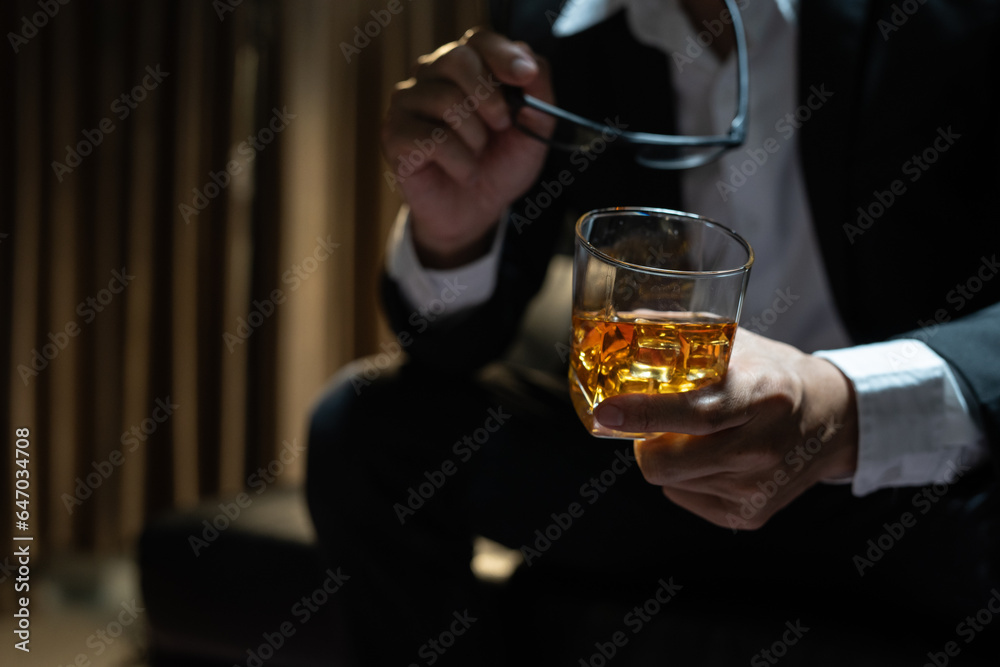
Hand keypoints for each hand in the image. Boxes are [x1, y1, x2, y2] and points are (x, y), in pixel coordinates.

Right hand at [381, 28, 555, 268]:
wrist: (477, 211)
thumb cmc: (499, 165)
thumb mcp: (533, 130)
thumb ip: (538, 94)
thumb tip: (531, 65)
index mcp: (466, 66)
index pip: (479, 39)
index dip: (503, 54)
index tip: (525, 76)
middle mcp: (432, 75)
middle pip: (457, 59)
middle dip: (489, 96)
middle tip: (502, 125)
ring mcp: (408, 102)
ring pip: (444, 99)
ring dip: (475, 137)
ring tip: (478, 155)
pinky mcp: (393, 134)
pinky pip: (430, 138)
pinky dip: (460, 162)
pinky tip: (465, 173)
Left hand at [593, 330, 859, 529]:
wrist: (835, 420)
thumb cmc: (774, 375)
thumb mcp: (738, 343)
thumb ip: (680, 335)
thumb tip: (618, 324)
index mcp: (761, 393)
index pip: (696, 412)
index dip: (645, 414)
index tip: (606, 412)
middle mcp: (761, 447)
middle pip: (666, 462)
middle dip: (645, 442)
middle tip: (656, 423)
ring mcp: (756, 487)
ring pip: (669, 481)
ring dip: (669, 457)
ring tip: (701, 437)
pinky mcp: (750, 515)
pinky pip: (685, 497)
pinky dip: (685, 478)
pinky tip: (714, 458)